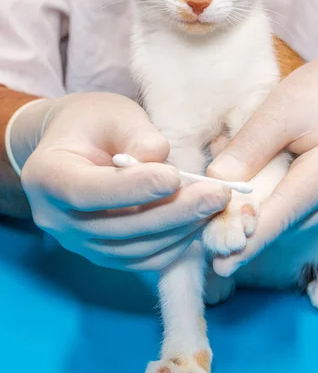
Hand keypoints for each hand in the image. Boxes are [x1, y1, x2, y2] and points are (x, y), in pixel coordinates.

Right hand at [11, 93, 229, 269]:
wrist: (73, 147)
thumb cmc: (92, 123)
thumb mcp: (112, 112)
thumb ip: (136, 134)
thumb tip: (162, 162)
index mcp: (46, 176)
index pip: (88, 192)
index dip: (132, 189)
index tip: (175, 177)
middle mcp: (57, 219)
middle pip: (117, 227)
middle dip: (173, 212)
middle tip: (216, 194)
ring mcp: (79, 243)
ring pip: (134, 249)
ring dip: (180, 228)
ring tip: (214, 203)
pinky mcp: (103, 254)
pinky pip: (142, 259)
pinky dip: (174, 243)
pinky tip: (199, 219)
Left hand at [207, 50, 317, 275]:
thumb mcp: (280, 109)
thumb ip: (249, 147)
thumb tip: (216, 184)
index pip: (286, 212)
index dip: (252, 240)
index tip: (222, 265)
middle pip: (283, 219)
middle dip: (244, 213)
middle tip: (213, 192)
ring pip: (286, 217)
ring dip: (257, 203)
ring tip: (246, 164)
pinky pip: (294, 210)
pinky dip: (271, 198)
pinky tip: (266, 169)